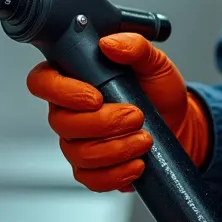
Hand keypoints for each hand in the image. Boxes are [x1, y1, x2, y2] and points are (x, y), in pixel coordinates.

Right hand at [26, 32, 209, 192]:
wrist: (179, 124)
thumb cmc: (159, 91)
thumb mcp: (154, 62)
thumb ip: (135, 46)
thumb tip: (109, 44)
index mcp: (75, 78)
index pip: (42, 81)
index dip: (61, 91)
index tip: (95, 96)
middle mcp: (69, 110)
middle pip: (60, 122)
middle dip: (102, 122)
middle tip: (135, 116)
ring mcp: (78, 141)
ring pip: (77, 152)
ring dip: (115, 148)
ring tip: (144, 138)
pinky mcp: (92, 168)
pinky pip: (90, 178)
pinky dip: (116, 173)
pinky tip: (137, 162)